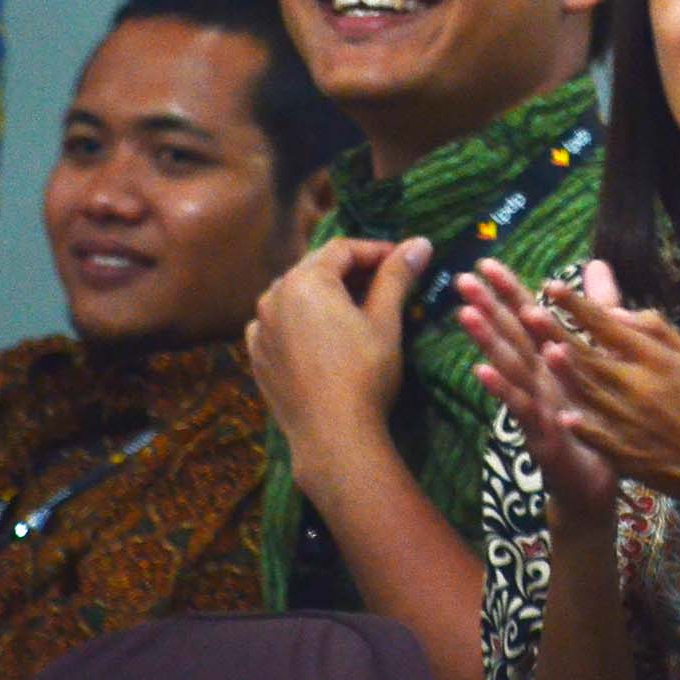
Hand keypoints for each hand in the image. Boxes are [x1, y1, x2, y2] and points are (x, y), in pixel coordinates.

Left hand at [247, 235, 431, 487]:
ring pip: (296, 296)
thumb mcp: (385, 320)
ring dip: (326, 296)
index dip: (377, 251)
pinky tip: (325, 337)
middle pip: (317, 269)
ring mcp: (260, 328)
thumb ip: (397, 276)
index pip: (343, 249)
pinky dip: (303, 321)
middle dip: (352, 272)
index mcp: (304, 281)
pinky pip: (280, 325)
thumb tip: (421, 242)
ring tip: (358, 311)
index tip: (405, 260)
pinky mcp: (258, 356)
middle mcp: (273, 296)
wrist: (332, 437)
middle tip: (387, 284)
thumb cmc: (364, 373)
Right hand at [457, 258, 620, 523]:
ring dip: (488, 342)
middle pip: (511, 337)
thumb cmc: (593, 422)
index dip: (508, 290)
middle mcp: (538, 381)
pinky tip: (482, 371)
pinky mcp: (541, 435)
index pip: (527, 318)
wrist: (597, 486)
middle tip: (462, 280)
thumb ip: (598, 313)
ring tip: (466, 314)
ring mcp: (535, 407)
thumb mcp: (601, 359)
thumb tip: (598, 264)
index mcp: (551, 362)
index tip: (485, 262)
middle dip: (487, 308)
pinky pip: (522, 409)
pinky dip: (503, 390)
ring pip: (511, 369)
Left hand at [541, 277, 679, 527]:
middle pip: (592, 356)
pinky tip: (565, 417)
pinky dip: (586, 428)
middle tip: (528, 312)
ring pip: (592, 393)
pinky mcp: (627, 453)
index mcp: (656, 359)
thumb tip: (612, 312)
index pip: (610, 326)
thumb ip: (652, 329)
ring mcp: (633, 421)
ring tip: (543, 352)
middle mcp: (642, 386)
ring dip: (567, 374)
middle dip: (559, 333)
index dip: (579, 306)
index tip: (551, 287)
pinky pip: (602, 438)